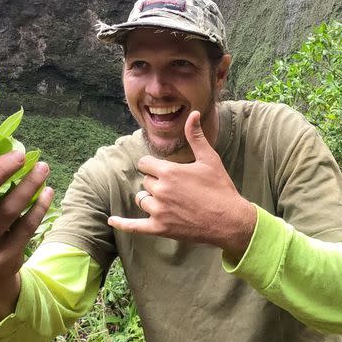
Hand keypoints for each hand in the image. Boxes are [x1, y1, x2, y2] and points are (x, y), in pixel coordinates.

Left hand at [108, 111, 256, 260]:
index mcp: (169, 172)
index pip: (145, 163)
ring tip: (170, 201)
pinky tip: (112, 221)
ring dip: (150, 199)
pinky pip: (135, 226)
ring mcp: (159, 211)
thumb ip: (196, 136)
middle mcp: (160, 190)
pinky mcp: (160, 228)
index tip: (165, 170)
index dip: (153, 165)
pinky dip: (123, 224)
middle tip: (177, 188)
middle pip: (145, 181)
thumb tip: (194, 114)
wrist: (230, 220)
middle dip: (156, 183)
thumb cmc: (220, 188)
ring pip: (142, 200)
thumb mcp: (209, 159)